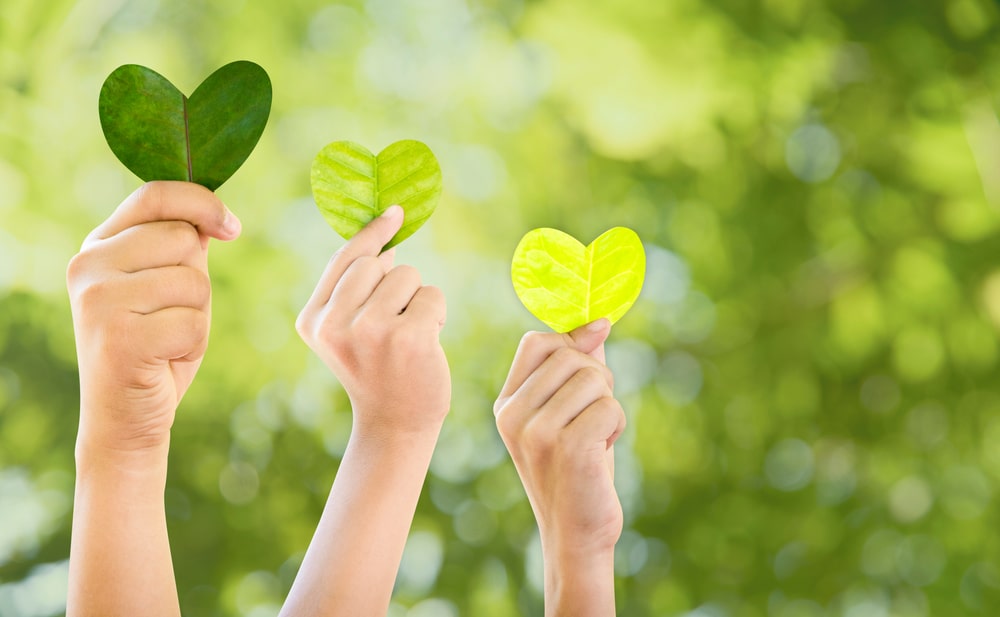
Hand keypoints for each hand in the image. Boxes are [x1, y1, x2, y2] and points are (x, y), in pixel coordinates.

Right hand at [66, 181, 240, 451]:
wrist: (126, 416)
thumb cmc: (155, 345)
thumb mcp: (165, 285)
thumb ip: (179, 246)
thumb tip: (215, 214)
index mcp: (98, 246)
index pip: (155, 195)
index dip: (202, 203)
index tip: (232, 228)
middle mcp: (88, 266)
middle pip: (183, 239)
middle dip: (197, 280)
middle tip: (171, 316)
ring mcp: (98, 301)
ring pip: (193, 282)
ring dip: (197, 316)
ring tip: (167, 338)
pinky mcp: (119, 338)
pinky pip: (193, 322)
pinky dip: (193, 345)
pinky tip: (165, 359)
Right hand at [295, 205, 449, 437]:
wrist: (396, 424)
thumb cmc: (377, 370)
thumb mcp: (348, 331)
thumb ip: (354, 289)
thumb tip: (385, 242)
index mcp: (314, 320)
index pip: (343, 260)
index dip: (372, 233)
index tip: (396, 212)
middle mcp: (336, 325)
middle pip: (377, 263)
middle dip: (397, 282)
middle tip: (397, 320)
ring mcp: (372, 331)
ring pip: (407, 276)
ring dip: (418, 299)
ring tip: (410, 335)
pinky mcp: (409, 338)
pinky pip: (432, 295)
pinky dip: (437, 313)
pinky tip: (428, 343)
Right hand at [494, 319, 624, 559]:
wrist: (576, 532)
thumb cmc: (577, 467)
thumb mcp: (569, 411)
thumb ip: (579, 365)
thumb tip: (599, 322)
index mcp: (507, 404)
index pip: (537, 342)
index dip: (571, 343)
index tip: (592, 362)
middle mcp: (514, 416)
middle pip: (571, 355)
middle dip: (598, 380)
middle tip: (592, 417)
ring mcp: (537, 433)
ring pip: (594, 378)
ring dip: (609, 405)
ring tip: (595, 437)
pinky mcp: (568, 448)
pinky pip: (609, 406)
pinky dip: (617, 425)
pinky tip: (602, 450)